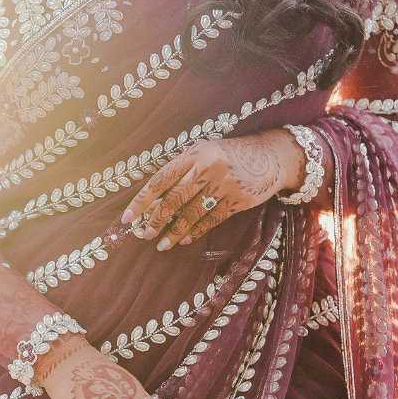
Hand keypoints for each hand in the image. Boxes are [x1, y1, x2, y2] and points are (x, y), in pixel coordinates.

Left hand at [120, 130, 305, 249]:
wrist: (269, 156)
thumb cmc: (228, 156)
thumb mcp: (203, 154)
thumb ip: (180, 174)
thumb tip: (151, 204)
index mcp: (194, 154)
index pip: (161, 179)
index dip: (142, 200)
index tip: (128, 218)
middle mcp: (208, 167)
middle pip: (175, 199)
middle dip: (157, 219)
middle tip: (145, 234)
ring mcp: (224, 184)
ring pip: (192, 213)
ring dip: (174, 232)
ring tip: (162, 244)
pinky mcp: (238, 200)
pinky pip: (211, 220)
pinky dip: (196, 231)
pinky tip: (185, 240)